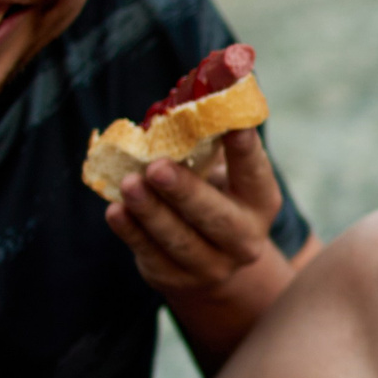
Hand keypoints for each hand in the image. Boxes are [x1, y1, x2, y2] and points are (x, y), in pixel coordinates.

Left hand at [107, 129, 287, 301]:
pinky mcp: (175, 279)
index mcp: (261, 202)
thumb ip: (206, 145)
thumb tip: (183, 99)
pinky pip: (150, 255)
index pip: (254, 173)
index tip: (234, 124)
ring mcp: (212, 265)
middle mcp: (244, 238)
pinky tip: (116, 211)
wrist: (207, 261)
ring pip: (179, 240)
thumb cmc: (211, 196)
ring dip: (151, 211)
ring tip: (128, 184)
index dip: (245, 150)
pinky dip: (131, 232)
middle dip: (185, 192)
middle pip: (216, 217)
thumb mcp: (218, 172)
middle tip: (157, 168)